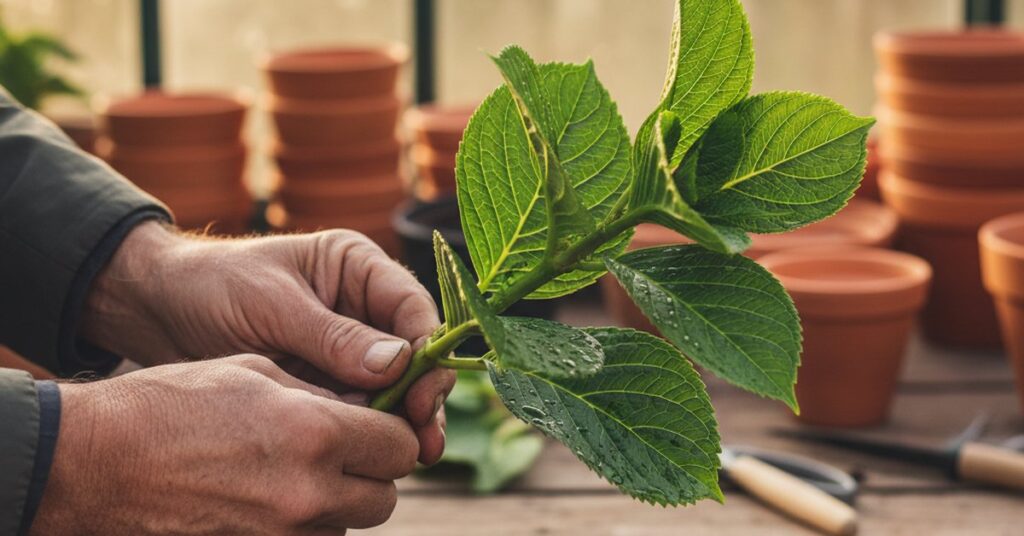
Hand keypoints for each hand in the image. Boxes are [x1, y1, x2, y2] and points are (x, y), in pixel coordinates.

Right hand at [32, 355, 416, 534]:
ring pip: (346, 526)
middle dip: (371, 474)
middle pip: (384, 498)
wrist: (95, 461)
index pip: (401, 447)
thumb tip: (363, 407)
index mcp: (316, 433)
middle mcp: (308, 493)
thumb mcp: (255, 372)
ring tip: (295, 474)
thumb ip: (322, 395)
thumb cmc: (171, 403)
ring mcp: (281, 535)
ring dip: (337, 504)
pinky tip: (270, 499)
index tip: (378, 426)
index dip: (393, 434)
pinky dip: (303, 526)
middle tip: (342, 453)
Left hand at [80, 222, 454, 463]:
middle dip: (421, 397)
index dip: (427, 352)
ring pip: (393, 388)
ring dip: (399, 422)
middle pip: (413, 354)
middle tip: (422, 443)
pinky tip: (366, 457)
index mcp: (357, 268)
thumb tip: (398, 364)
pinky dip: (365, 431)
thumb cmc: (212, 286)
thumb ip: (333, 335)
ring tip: (405, 460)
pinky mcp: (327, 382)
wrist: (156, 311)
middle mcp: (362, 306)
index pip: (412, 307)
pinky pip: (358, 408)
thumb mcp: (272, 304)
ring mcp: (347, 348)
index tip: (422, 395)